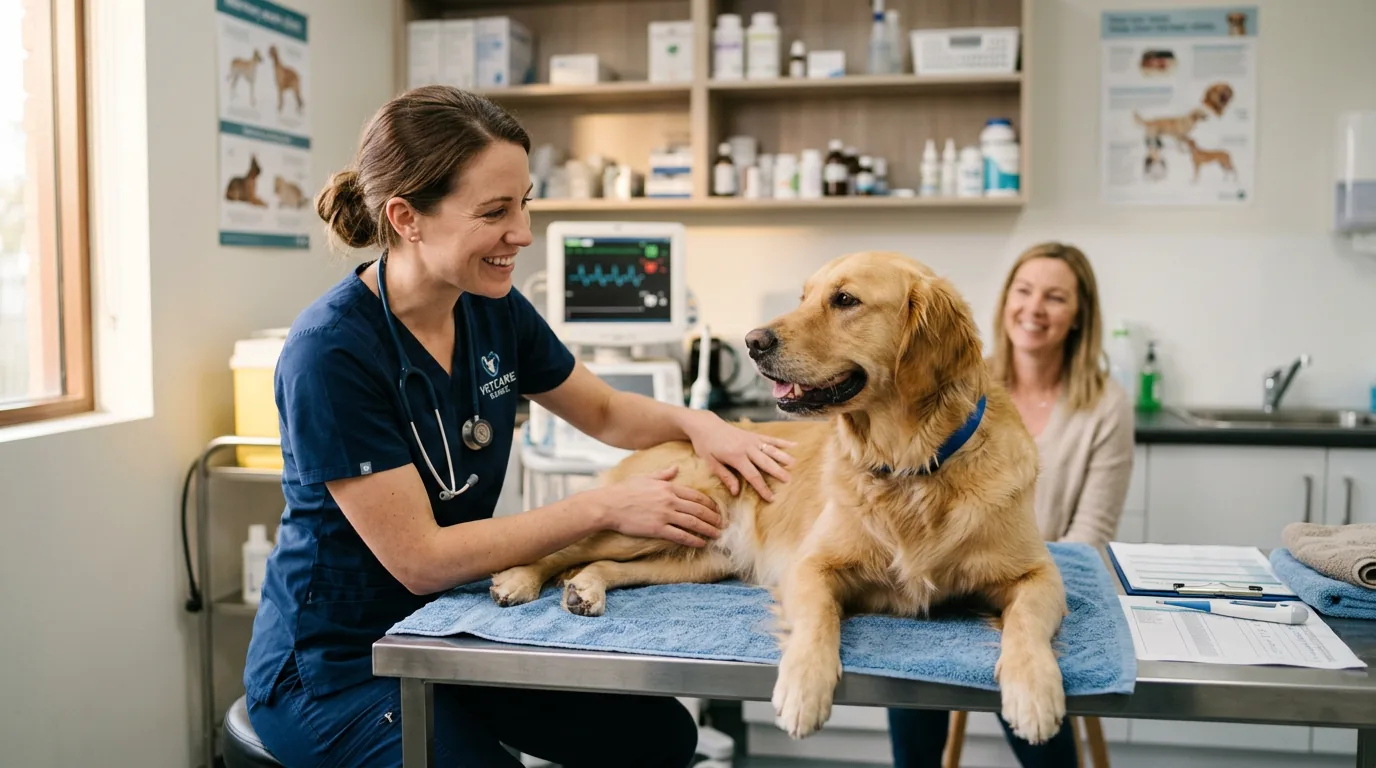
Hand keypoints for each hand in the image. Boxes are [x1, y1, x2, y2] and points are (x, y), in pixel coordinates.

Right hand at [592, 467, 722, 547]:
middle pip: (698, 510)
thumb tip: (675, 468)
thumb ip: (663, 474)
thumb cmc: (624, 490)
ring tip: (717, 534)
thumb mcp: (645, 477)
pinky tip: (702, 542)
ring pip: (693, 523)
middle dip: (713, 517)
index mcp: (668, 487)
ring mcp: (664, 515)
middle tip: (722, 524)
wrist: (608, 505)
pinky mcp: (658, 529)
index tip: (717, 510)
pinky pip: (681, 535)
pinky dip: (694, 539)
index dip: (709, 504)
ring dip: (708, 529)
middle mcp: (670, 500)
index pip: (695, 496)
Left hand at [682, 411, 795, 501]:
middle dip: (778, 472)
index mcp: (735, 457)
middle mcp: (746, 447)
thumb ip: (725, 476)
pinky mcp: (753, 435)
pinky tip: (794, 445)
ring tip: (795, 464)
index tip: (771, 498)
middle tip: (789, 481)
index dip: (762, 488)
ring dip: (783, 456)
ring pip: (771, 449)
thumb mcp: (710, 463)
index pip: (752, 475)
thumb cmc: (705, 445)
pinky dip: (782, 442)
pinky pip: (770, 438)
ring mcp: (751, 440)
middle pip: (765, 462)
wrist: (705, 425)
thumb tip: (736, 492)